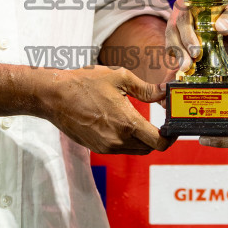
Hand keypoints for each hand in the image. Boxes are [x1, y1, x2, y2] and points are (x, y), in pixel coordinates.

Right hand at [44, 66, 169, 153]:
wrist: (54, 96)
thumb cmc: (85, 83)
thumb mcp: (120, 78)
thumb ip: (146, 89)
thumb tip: (165, 93)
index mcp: (127, 123)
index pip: (159, 142)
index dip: (170, 137)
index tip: (172, 127)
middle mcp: (118, 140)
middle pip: (150, 148)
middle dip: (158, 137)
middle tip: (160, 122)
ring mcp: (106, 147)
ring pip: (136, 149)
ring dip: (142, 139)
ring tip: (139, 120)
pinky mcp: (97, 148)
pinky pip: (121, 148)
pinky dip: (127, 139)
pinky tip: (121, 122)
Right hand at [164, 0, 227, 66]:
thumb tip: (219, 26)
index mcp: (198, 5)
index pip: (183, 15)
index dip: (186, 32)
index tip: (195, 50)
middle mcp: (188, 17)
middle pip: (173, 30)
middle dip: (178, 47)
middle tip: (187, 64)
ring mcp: (186, 33)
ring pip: (172, 42)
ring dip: (178, 56)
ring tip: (186, 69)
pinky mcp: (188, 48)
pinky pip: (178, 53)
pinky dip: (181, 61)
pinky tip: (187, 71)